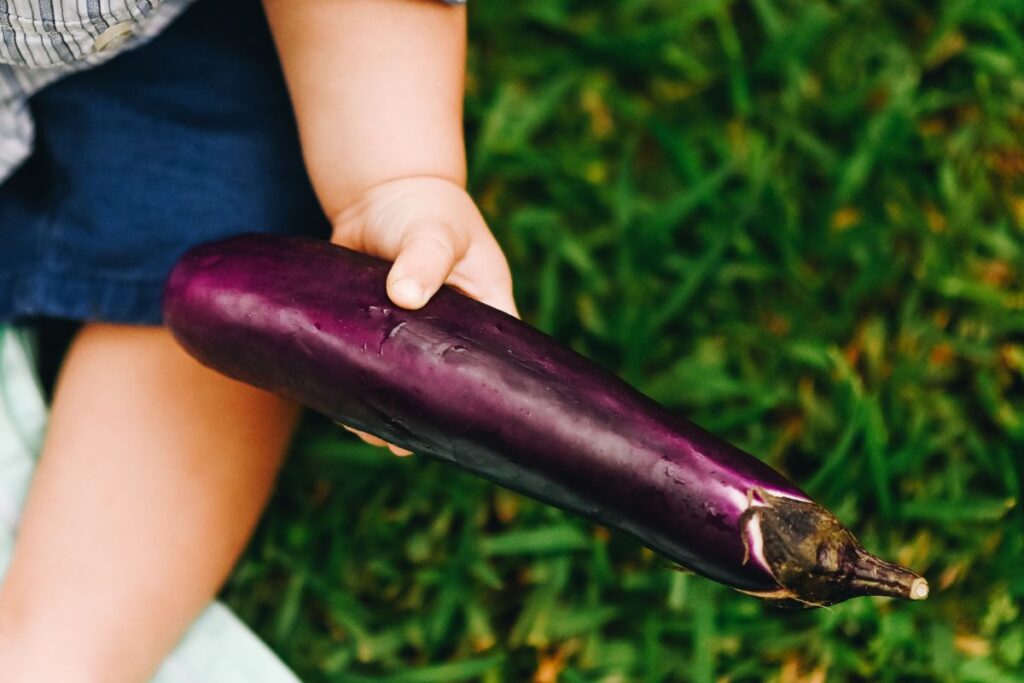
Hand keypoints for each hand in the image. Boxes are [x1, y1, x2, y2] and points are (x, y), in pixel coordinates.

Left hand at [332, 175, 517, 454]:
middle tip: (401, 443)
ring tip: (368, 433)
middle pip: (444, 383)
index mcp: (485, 312)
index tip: (459, 428)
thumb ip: (424, 257)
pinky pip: (368, 364)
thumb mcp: (434, 229)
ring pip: (402, 380)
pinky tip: (340, 408)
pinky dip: (356, 384)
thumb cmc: (425, 208)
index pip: (493, 364)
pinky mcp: (374, 330)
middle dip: (424, 414)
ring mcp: (411, 334)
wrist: (381, 192)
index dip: (479, 398)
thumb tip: (403, 295)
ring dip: (385, 405)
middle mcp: (451, 332)